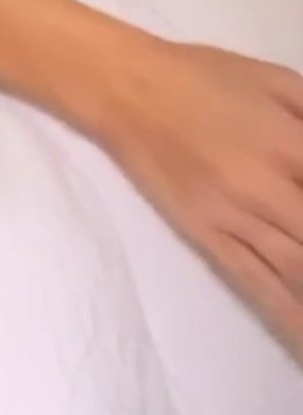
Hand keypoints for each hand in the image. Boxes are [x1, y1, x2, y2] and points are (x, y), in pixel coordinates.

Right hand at [86, 37, 302, 359]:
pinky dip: (286, 316)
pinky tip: (302, 340)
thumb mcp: (277, 79)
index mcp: (290, 140)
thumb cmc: (206, 75)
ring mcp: (234, 216)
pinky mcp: (207, 236)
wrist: (129, 88)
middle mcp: (267, 186)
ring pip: (297, 270)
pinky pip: (254, 283)